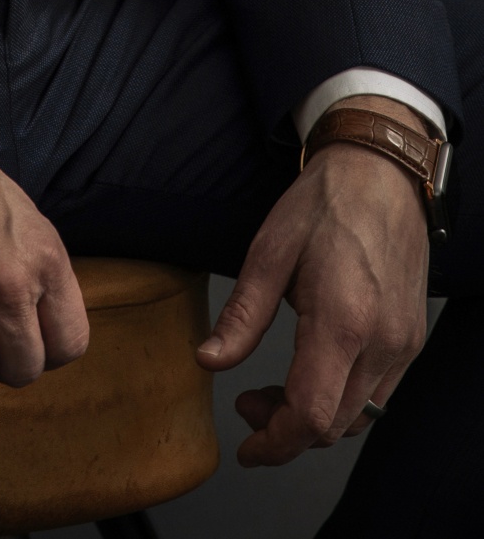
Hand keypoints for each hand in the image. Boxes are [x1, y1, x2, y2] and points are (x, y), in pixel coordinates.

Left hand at [197, 97, 429, 464]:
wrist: (381, 171)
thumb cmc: (325, 203)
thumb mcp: (269, 250)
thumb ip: (241, 315)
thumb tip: (209, 361)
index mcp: (342, 319)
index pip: (311, 415)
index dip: (274, 443)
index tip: (246, 446)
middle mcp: (381, 340)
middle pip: (333, 426)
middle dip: (285, 432)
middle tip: (248, 404)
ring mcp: (402, 342)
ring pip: (357, 417)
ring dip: (314, 420)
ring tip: (275, 392)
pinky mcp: (410, 338)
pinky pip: (378, 395)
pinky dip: (341, 401)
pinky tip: (313, 375)